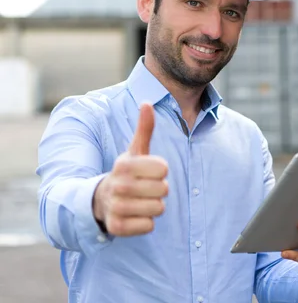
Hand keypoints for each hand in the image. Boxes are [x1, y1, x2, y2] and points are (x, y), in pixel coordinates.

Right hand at [92, 103, 168, 236]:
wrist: (100, 200)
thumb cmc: (126, 173)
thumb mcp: (134, 151)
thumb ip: (144, 129)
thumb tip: (147, 103)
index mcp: (124, 164)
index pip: (164, 169)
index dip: (160, 171)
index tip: (147, 172)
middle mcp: (117, 185)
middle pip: (164, 190)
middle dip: (159, 190)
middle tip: (144, 188)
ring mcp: (115, 207)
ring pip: (158, 209)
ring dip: (153, 206)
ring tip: (139, 201)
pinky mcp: (117, 227)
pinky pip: (149, 226)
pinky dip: (146, 223)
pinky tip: (134, 215)